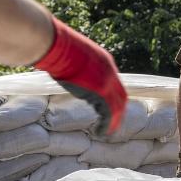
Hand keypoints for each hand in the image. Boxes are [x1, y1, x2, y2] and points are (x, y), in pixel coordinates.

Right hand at [34, 17, 126, 134]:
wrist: (61, 48)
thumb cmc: (59, 48)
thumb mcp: (73, 56)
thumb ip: (76, 65)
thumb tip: (64, 69)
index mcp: (105, 62)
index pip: (115, 83)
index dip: (114, 96)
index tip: (111, 105)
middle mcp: (111, 74)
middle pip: (121, 96)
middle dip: (119, 110)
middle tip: (116, 122)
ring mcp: (107, 83)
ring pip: (116, 106)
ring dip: (114, 120)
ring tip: (109, 131)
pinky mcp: (101, 93)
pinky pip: (108, 112)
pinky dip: (107, 123)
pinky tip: (102, 132)